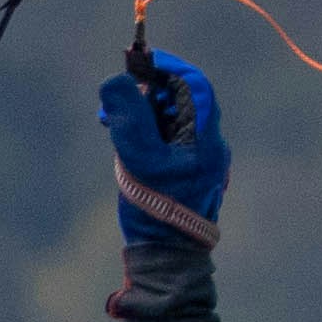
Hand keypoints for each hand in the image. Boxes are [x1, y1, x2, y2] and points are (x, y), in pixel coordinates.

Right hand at [100, 50, 226, 249]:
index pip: (194, 84)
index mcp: (207, 139)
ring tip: (112, 124)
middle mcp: (209, 144)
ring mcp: (199, 159)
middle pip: (181, 99)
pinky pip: (167, 138)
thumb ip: (129, 117)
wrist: (168, 259)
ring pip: (171, 118)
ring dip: (142, 113)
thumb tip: (116, 81)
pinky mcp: (186, 171)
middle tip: (114, 101)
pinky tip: (125, 143)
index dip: (167, 66)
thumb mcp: (138, 159)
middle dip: (147, 92)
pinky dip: (146, 132)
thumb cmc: (157, 213)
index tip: (138, 62)